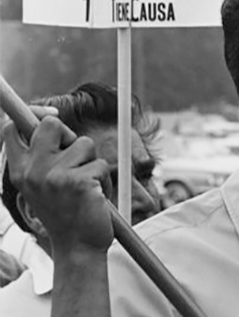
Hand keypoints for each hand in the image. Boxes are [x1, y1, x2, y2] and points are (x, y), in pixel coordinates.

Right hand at [2, 116, 113, 254]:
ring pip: (85, 144)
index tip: (50, 114)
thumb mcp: (44, 183)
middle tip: (75, 158)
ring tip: (86, 186)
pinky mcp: (77, 181)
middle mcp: (32, 171)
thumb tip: (52, 118)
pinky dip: (104, 180)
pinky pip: (101, 164)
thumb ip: (44, 155)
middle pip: (51, 123)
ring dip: (92, 163)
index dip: (32, 113)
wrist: (77, 248)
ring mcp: (54, 175)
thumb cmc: (65, 212)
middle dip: (69, 134)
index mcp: (19, 171)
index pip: (11, 128)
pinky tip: (95, 197)